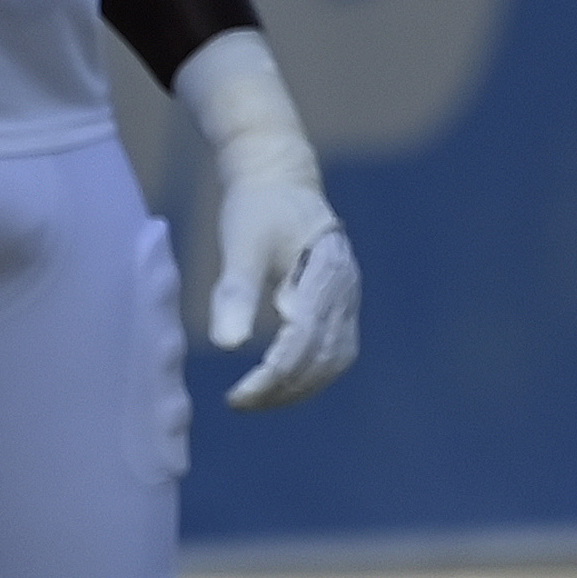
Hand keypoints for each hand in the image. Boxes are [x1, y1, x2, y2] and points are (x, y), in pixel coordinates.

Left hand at [173, 28, 361, 407]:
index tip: (236, 396)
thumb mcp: (240, 245)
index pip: (303, 344)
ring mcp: (348, 297)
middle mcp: (346, 289)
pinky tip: (275, 381)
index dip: (271, 377)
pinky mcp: (342, 302)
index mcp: (326, 275)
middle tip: (241, 402)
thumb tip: (227, 347)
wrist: (279, 176)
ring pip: (333, 361)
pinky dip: (307, 373)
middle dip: (283, 388)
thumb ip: (235, 294)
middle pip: (323, 359)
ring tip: (256, 399)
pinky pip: (333, 350)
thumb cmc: (256, 208)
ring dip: (298, 387)